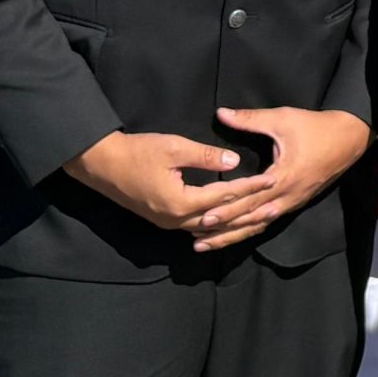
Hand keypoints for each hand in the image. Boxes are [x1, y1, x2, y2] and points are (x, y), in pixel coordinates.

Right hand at [63, 130, 259, 231]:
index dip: (250, 187)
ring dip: (235, 223)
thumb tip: (234, 162)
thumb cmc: (138, 152)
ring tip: (259, 218)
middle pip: (221, 220)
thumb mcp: (174, 148)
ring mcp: (168, 223)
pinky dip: (216, 225)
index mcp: (181, 202)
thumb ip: (206, 156)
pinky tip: (228, 223)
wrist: (102, 165)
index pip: (225, 195)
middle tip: (275, 206)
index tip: (272, 178)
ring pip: (210, 228)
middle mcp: (176, 220)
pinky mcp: (164, 220)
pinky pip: (197, 227)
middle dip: (249, 212)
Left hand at [187, 108, 372, 251]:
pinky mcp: (295, 203)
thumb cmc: (317, 127)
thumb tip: (220, 113)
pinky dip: (249, 230)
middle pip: (250, 218)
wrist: (351, 138)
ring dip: (232, 235)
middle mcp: (287, 196)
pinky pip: (268, 221)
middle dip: (223, 229)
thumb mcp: (283, 119)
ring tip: (206, 244)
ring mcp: (292, 203)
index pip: (249, 198)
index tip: (202, 216)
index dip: (226, 209)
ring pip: (258, 225)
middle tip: (195, 237)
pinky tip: (233, 235)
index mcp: (283, 177)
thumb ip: (250, 119)